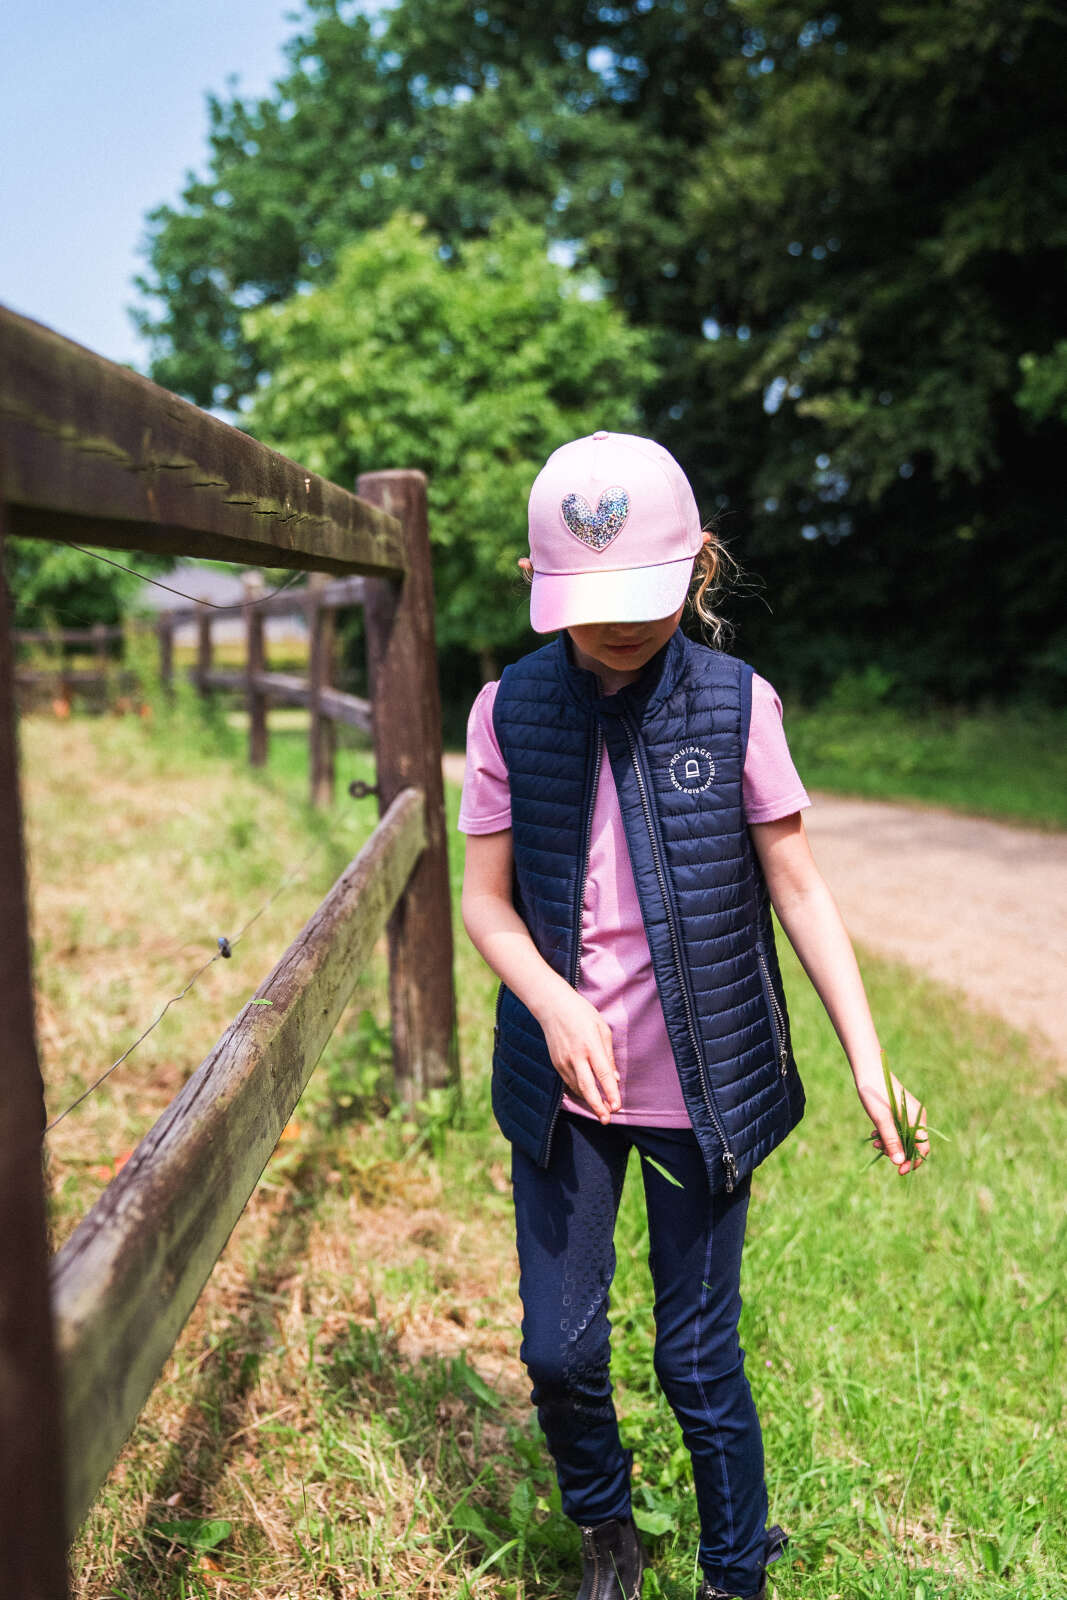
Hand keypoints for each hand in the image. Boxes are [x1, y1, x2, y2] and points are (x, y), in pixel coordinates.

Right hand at [537, 985, 620, 1122]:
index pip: (602, 1074)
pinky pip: (569, 1083)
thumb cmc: (581, 1014)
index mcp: (590, 1046)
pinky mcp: (556, 1064)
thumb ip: (609, 1055)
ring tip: (601, 1112)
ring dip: (589, 1101)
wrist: (552, 1006)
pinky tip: (587, 1098)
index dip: (610, 1092)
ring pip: (577, 1088)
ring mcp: (563, 1061)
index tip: (616, 1106)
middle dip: (597, 1106)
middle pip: (587, 1087)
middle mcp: (575, 1056)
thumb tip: (615, 1078)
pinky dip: (579, 1092)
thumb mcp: (602, 1028)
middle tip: (606, 1120)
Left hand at [854, 1061, 929, 1174]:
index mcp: (917, 1119)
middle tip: (878, 1149)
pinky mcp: (901, 1111)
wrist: (869, 1069)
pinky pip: (898, 1129)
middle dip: (896, 1151)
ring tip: (874, 1141)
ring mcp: (909, 1114)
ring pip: (903, 1137)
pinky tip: (874, 1134)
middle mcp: (917, 1117)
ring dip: (890, 1143)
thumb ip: (891, 1140)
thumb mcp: (881, 1119)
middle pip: (912, 1144)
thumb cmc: (875, 1093)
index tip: (898, 1171)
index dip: (912, 1162)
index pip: (922, 1148)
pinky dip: (887, 1134)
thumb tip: (899, 1162)